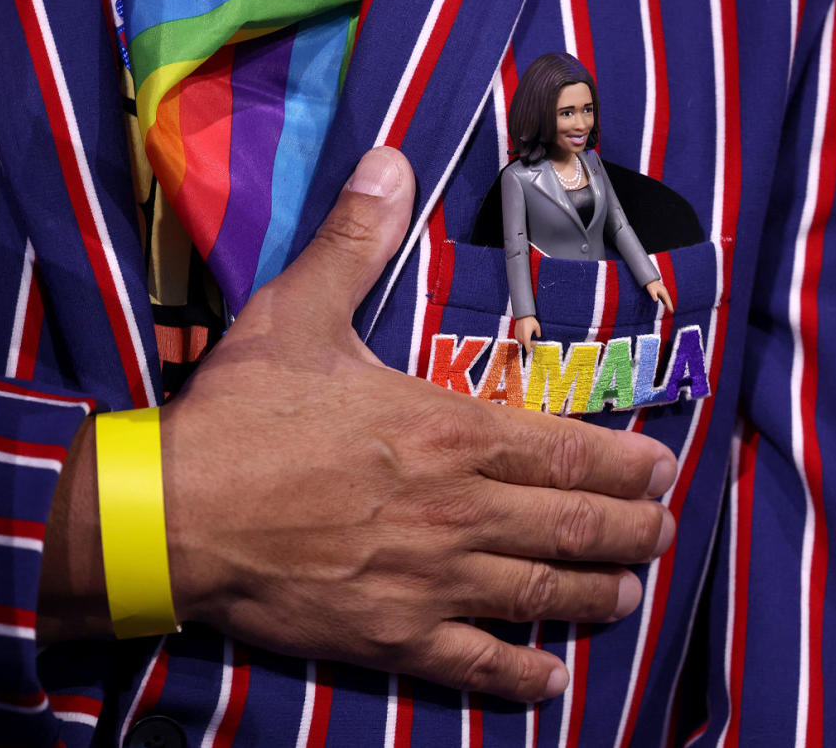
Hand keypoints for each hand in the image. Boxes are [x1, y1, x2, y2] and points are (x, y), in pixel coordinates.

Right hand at [40, 147, 678, 703]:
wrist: (172, 513)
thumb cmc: (242, 415)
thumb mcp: (298, 312)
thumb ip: (356, 241)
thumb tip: (390, 159)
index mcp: (450, 432)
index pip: (569, 451)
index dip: (627, 464)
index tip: (662, 471)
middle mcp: (461, 510)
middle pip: (576, 527)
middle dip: (634, 531)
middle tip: (662, 531)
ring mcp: (433, 581)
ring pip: (544, 594)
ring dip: (600, 593)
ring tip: (630, 593)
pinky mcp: (394, 636)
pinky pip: (477, 665)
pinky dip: (522, 674)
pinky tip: (550, 676)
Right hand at [515, 315, 541, 351]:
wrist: (522, 315)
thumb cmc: (530, 321)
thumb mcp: (537, 327)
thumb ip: (538, 333)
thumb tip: (539, 336)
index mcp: (526, 337)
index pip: (527, 347)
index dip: (529, 350)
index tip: (530, 352)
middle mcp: (521, 337)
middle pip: (525, 344)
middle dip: (530, 344)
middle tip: (535, 342)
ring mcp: (517, 335)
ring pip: (522, 342)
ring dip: (526, 341)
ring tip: (530, 338)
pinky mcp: (515, 333)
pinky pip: (519, 339)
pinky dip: (522, 339)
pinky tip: (525, 335)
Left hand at [646, 280, 673, 313]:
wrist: (650, 280)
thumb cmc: (650, 285)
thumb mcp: (651, 291)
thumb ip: (654, 296)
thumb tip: (656, 300)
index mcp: (664, 292)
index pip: (668, 301)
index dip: (670, 306)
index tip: (672, 311)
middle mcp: (665, 292)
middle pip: (668, 300)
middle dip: (670, 306)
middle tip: (672, 312)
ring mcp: (663, 292)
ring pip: (667, 299)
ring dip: (668, 304)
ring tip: (670, 310)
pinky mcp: (661, 292)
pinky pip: (664, 298)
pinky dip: (665, 302)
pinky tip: (665, 304)